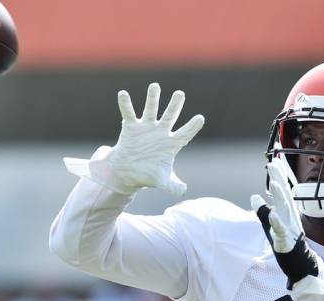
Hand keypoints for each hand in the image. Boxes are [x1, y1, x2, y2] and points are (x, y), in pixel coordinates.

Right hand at [64, 83, 204, 195]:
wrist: (129, 172)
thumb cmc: (149, 174)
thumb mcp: (163, 181)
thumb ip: (173, 186)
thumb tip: (183, 191)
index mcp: (172, 143)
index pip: (185, 133)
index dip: (192, 127)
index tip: (200, 118)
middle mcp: (161, 131)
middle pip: (170, 116)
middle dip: (175, 105)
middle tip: (180, 93)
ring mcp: (146, 127)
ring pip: (151, 110)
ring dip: (152, 98)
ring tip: (155, 86)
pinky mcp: (131, 127)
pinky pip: (129, 113)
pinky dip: (126, 104)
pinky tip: (123, 94)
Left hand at [251, 157, 320, 288]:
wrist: (300, 261)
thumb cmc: (285, 241)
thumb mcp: (271, 223)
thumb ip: (262, 209)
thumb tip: (253, 196)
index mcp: (286, 210)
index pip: (281, 189)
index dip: (278, 174)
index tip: (274, 159)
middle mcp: (289, 215)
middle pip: (284, 194)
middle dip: (278, 178)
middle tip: (273, 163)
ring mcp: (289, 226)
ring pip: (284, 209)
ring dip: (279, 195)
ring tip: (273, 183)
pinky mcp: (286, 240)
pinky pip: (281, 230)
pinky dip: (277, 222)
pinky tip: (272, 215)